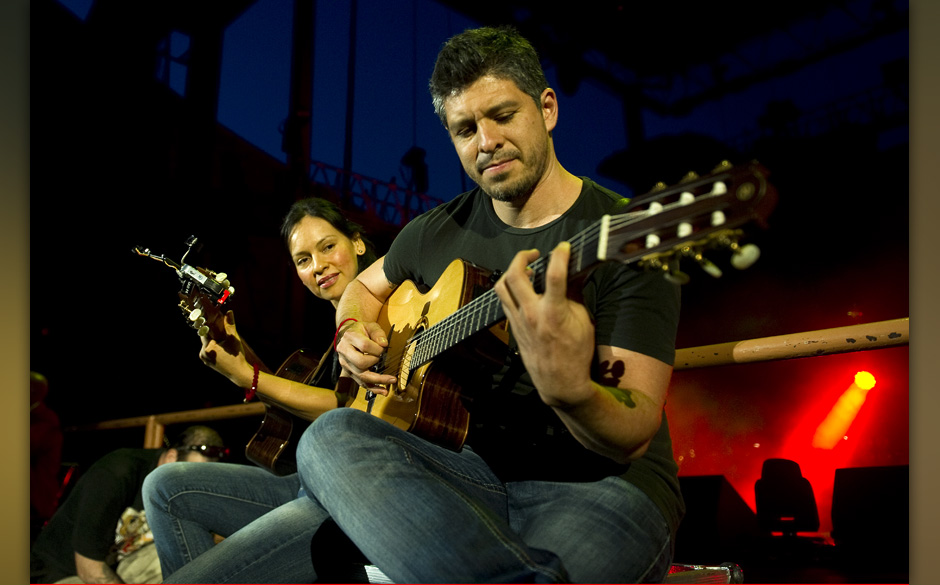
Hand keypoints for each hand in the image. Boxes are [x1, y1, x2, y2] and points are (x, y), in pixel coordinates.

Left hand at [198, 310, 251, 386]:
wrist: (239, 374)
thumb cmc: (237, 357)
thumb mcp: (234, 340)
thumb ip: (230, 325)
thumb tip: (229, 312)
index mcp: (207, 348)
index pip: (204, 331)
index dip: (209, 325)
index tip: (212, 319)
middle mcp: (203, 354)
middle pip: (206, 338)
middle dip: (213, 333)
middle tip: (221, 330)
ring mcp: (205, 359)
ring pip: (207, 344)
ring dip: (214, 340)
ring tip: (223, 341)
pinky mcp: (208, 362)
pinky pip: (209, 351)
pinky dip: (214, 347)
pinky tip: (223, 348)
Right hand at [335, 320, 396, 394]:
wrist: (347, 335)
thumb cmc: (361, 330)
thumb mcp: (370, 325)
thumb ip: (378, 333)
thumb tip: (384, 344)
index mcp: (350, 337)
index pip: (364, 346)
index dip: (377, 349)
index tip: (383, 348)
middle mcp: (345, 352)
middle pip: (361, 363)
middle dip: (375, 363)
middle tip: (384, 360)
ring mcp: (345, 364)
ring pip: (361, 376)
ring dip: (377, 381)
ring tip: (391, 381)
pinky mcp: (349, 373)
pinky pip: (361, 383)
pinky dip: (373, 388)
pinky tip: (383, 390)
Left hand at [493, 242, 595, 407]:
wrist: (559, 382)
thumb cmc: (576, 354)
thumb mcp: (584, 322)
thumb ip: (575, 296)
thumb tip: (572, 274)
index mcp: (554, 312)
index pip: (554, 274)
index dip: (560, 255)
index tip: (564, 247)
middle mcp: (532, 314)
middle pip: (515, 275)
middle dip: (523, 256)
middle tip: (536, 253)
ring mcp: (519, 321)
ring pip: (502, 286)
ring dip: (512, 271)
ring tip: (525, 268)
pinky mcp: (512, 327)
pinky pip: (505, 301)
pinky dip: (511, 289)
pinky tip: (523, 289)